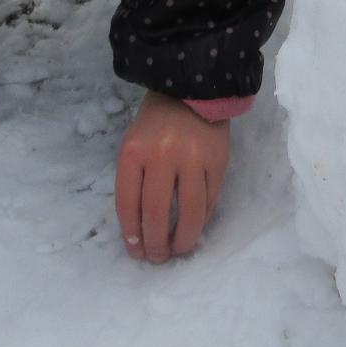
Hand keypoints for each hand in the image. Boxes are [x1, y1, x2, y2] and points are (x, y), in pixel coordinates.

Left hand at [114, 91, 229, 262]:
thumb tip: (139, 228)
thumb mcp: (134, 144)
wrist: (192, 89)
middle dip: (155, 243)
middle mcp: (162, 155)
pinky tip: (196, 227)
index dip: (131, 234)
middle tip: (157, 258)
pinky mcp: (218, 161)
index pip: (127, 204)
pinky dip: (203, 219)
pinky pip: (210, 200)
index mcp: (133, 152)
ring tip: (179, 250)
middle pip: (156, 213)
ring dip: (183, 239)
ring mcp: (193, 158)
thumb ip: (134, 180)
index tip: (135, 251)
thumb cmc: (156, 122)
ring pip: (189, 212)